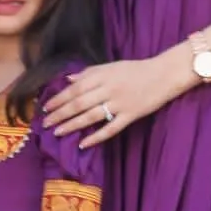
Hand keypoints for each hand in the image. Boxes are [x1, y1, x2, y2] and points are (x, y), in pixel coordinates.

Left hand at [43, 54, 190, 147]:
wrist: (164, 74)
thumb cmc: (136, 69)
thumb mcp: (111, 66)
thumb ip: (89, 72)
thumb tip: (67, 79)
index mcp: (103, 75)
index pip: (75, 88)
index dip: (59, 99)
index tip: (46, 107)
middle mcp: (109, 89)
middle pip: (79, 103)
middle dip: (60, 114)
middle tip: (46, 124)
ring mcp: (120, 103)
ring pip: (91, 116)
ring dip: (72, 125)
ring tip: (58, 133)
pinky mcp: (131, 116)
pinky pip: (111, 128)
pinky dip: (96, 137)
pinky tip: (83, 144)